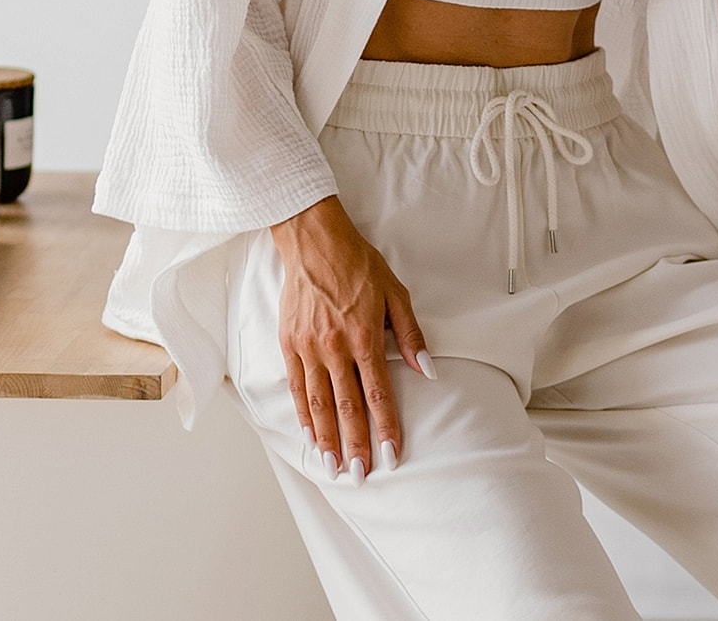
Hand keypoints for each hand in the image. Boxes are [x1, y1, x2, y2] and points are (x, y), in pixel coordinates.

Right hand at [270, 196, 432, 480]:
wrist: (314, 242)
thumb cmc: (359, 265)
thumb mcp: (395, 293)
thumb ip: (410, 335)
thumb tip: (428, 371)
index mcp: (364, 336)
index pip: (378, 393)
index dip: (386, 427)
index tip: (392, 455)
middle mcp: (335, 347)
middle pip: (347, 406)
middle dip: (355, 444)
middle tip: (361, 475)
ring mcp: (309, 348)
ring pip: (318, 404)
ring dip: (327, 438)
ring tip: (333, 466)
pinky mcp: (289, 344)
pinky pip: (296, 387)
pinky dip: (303, 414)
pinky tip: (310, 434)